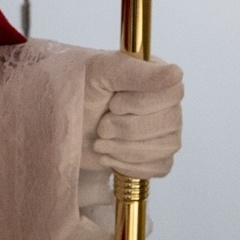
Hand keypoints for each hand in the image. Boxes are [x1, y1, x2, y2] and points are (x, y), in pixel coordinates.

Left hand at [83, 51, 184, 179]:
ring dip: (125, 149)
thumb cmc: (79, 90)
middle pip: (169, 122)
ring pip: (165, 148)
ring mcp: (164, 132)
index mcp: (157, 76)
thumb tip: (176, 73)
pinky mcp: (156, 157)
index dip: (142, 103)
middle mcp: (167, 103)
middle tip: (101, 126)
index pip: (173, 92)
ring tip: (100, 141)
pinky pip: (160, 167)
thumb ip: (136, 72)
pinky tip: (108, 156)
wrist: (62, 122)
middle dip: (126, 128)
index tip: (113, 104)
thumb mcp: (101, 72)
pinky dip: (130, 166)